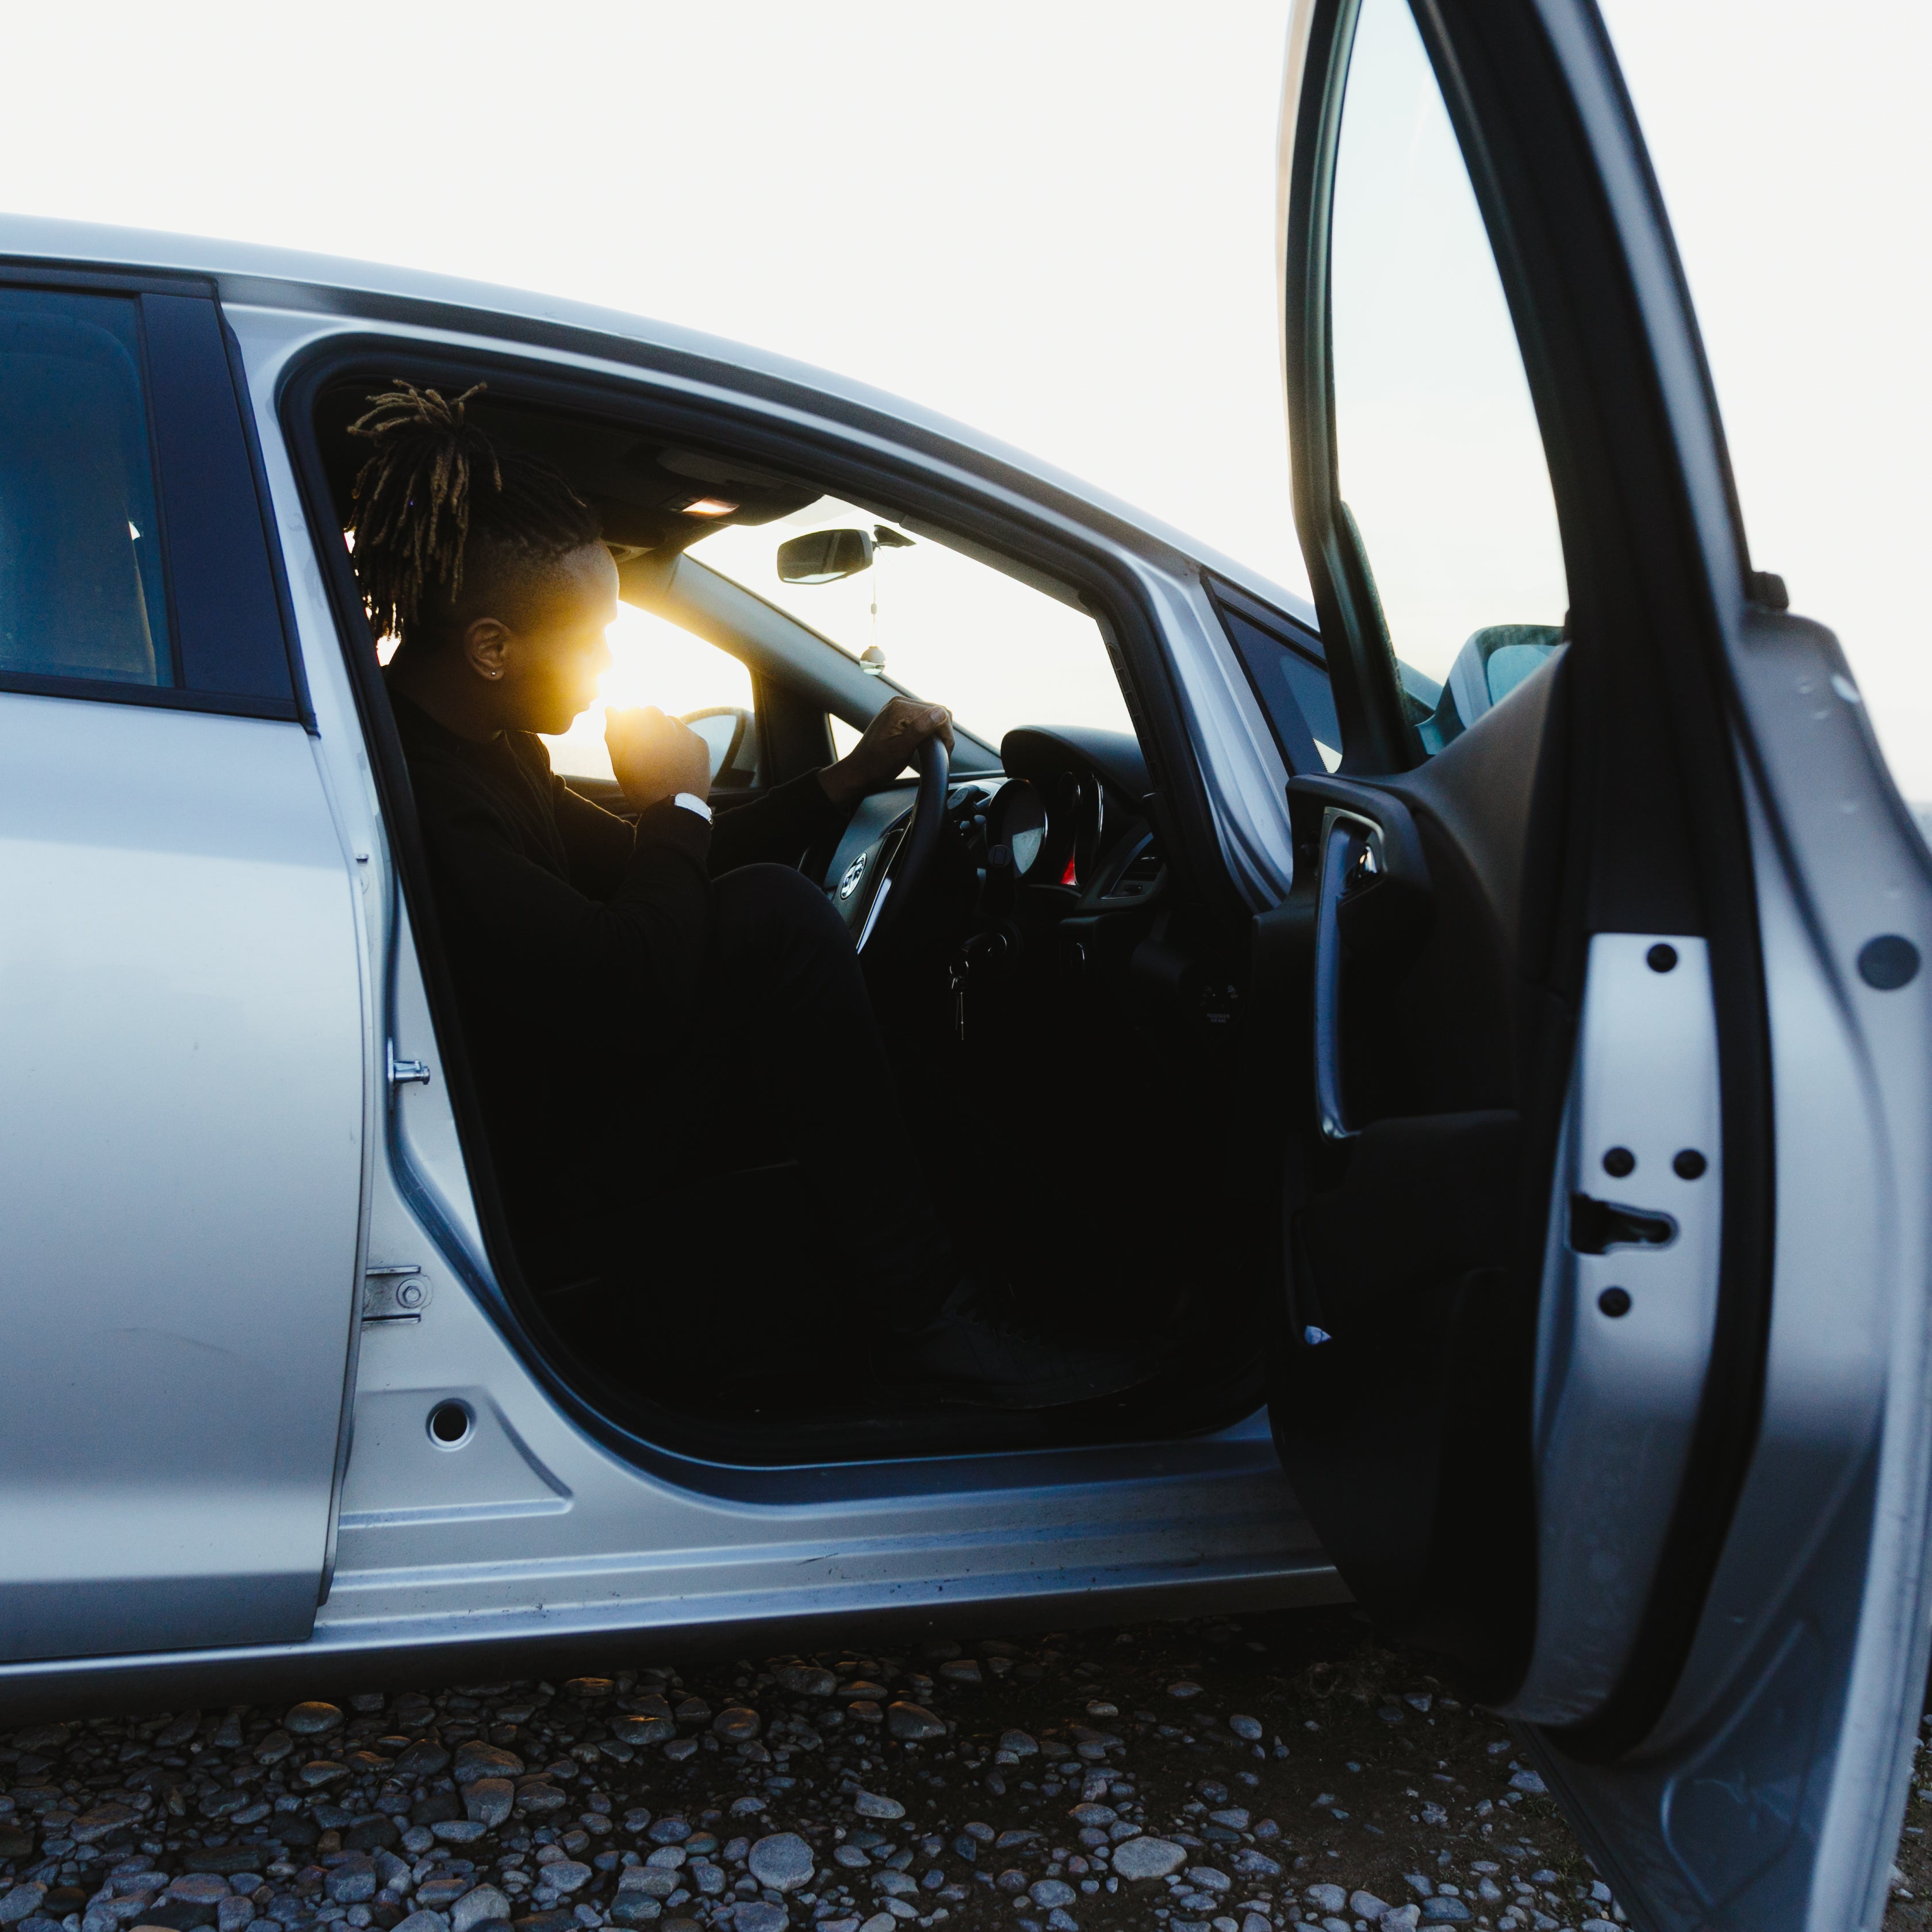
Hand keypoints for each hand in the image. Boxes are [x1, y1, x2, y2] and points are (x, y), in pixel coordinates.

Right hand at [606, 706, 711, 811]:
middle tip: (645, 747)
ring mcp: (686, 733)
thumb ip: (614, 733)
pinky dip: (681, 742)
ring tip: (661, 755)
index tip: (630, 737)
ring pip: (672, 721)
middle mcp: (665, 725)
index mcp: (642, 728)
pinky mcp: (700, 744)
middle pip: (653, 712)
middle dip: (647, 723)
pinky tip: (676, 760)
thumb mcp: (620, 764)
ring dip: (665, 731)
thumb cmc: (642, 789)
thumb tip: (611, 709)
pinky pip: (688, 734)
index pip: (633, 711)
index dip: (629, 723)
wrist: (675, 811)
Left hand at [820, 696, 953, 808]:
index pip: (939, 713)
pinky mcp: (900, 715)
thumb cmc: (876, 765)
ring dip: (937, 733)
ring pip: (933, 716)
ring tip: (933, 751)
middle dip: (943, 733)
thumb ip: (919, 730)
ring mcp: (899, 708)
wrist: (859, 771)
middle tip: (941, 754)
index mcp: (900, 708)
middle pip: (938, 712)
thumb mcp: (900, 751)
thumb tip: (941, 713)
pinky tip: (926, 745)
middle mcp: (900, 703)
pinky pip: (924, 719)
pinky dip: (930, 732)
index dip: (946, 734)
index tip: (945, 754)